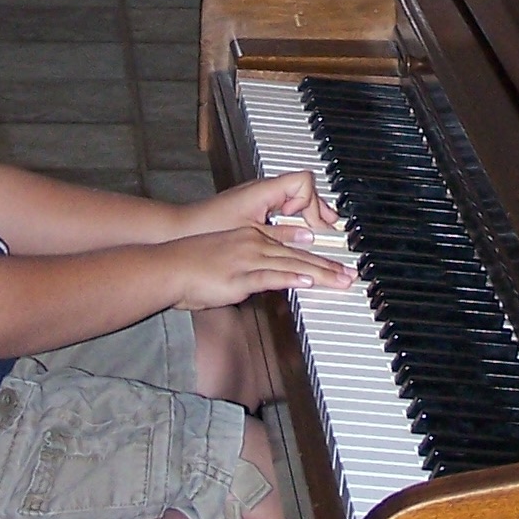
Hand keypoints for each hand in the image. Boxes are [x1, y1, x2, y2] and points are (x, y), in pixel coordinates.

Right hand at [165, 223, 354, 310]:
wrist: (168, 266)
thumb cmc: (191, 264)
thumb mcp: (226, 254)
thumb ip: (249, 263)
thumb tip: (264, 276)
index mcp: (251, 237)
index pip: (292, 246)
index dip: (317, 256)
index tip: (336, 265)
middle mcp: (254, 244)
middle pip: (299, 255)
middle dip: (328, 266)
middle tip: (350, 275)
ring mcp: (247, 259)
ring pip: (292, 264)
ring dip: (320, 273)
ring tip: (341, 280)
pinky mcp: (239, 276)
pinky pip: (271, 276)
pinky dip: (291, 277)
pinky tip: (307, 280)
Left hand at [187, 172, 339, 240]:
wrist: (180, 228)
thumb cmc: (206, 227)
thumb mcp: (249, 235)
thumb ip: (282, 235)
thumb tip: (308, 236)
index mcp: (264, 190)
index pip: (303, 183)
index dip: (312, 203)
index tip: (315, 225)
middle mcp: (262, 189)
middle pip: (302, 189)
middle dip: (319, 208)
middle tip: (332, 225)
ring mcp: (256, 197)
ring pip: (292, 197)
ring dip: (309, 211)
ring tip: (324, 225)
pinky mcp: (250, 208)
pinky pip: (281, 205)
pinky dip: (294, 215)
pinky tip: (297, 228)